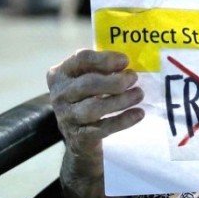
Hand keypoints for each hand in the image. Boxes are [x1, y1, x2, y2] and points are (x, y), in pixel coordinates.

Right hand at [47, 48, 144, 168]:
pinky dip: (123, 120)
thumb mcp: (87, 80)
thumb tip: (126, 64)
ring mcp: (66, 118)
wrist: (78, 138)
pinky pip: (103, 128)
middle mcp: (59, 95)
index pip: (81, 59)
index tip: (125, 61)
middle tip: (134, 78)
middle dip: (115, 81)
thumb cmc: (86, 99)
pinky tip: (139, 113)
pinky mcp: (78, 137)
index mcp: (60, 74)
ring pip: (94, 108)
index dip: (105, 59)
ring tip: (139, 94)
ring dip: (121, 100)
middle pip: (87, 84)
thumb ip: (101, 69)